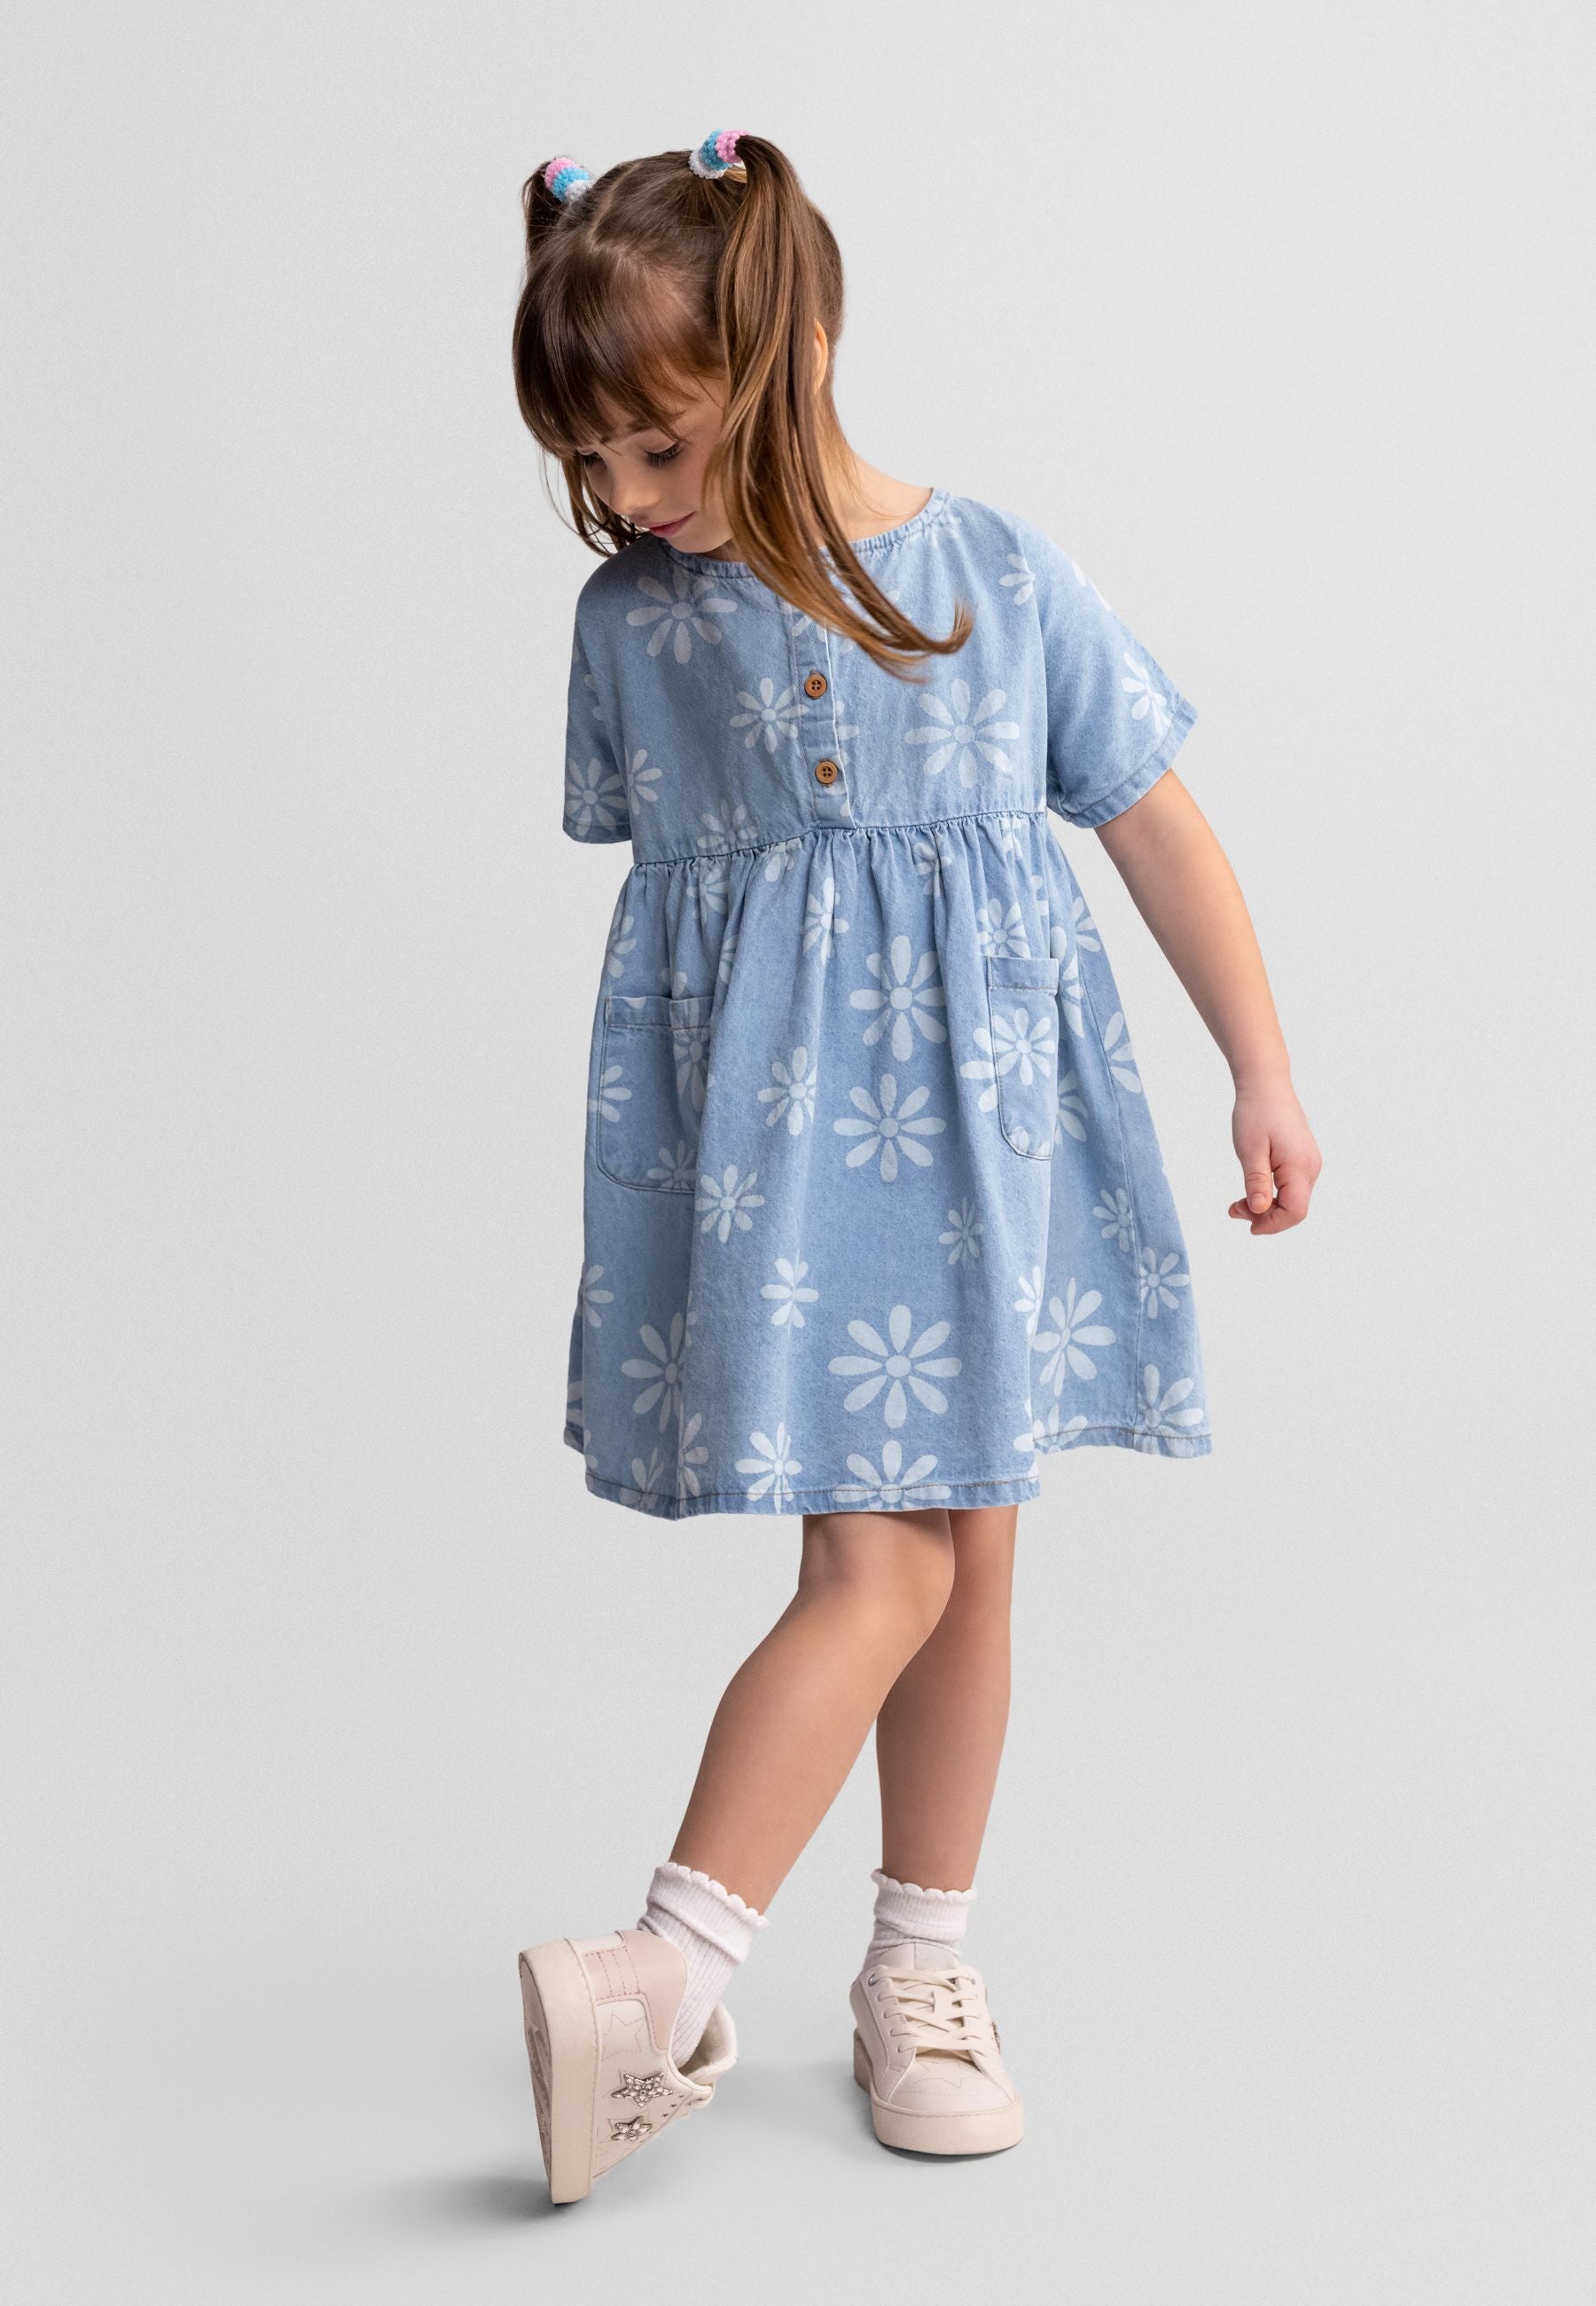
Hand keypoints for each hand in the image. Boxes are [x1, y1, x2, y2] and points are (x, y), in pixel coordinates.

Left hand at [1228, 1076, 1320, 1234]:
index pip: (1295, 1212)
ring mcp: (1309, 1162)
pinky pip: (1291, 1186)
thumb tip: (1260, 1211)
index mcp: (1300, 1166)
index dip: (1273, 1225)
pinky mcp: (1302, 1158)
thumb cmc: (1256, 1112)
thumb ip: (1256, 1182)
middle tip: (1234, 1209)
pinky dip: (1272, 1194)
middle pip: (1295, 1208)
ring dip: (1267, 1206)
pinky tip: (1253, 1189)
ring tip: (1238, 1202)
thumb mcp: (1250, 1149)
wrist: (1266, 1083)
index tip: (1248, 1224)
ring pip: (1292, 1199)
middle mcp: (1311, 1167)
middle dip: (1265, 1216)